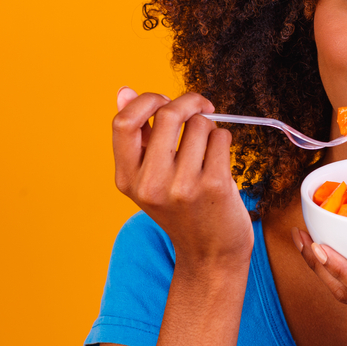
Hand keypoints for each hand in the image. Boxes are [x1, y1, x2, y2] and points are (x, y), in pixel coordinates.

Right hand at [113, 87, 253, 268]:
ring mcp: (183, 186)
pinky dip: (223, 141)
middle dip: (188, 103)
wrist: (211, 254)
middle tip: (200, 108)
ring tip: (207, 151)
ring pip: (200, 124)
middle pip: (167, 114)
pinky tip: (219, 162)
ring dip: (209, 127)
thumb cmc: (182, 208)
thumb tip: (123, 91)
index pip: (123, 122)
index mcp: (127, 179)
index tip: (163, 101)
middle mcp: (151, 184)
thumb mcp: (150, 178)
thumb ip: (140, 136)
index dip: (145, 101)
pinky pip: (221, 137)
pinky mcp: (214, 185)